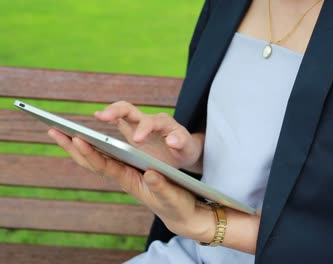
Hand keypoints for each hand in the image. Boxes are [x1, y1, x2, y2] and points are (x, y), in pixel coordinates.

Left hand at [47, 129, 214, 242]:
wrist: (178, 211)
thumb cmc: (176, 203)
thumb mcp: (172, 196)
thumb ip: (162, 186)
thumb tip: (151, 174)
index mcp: (131, 181)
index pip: (106, 166)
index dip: (91, 153)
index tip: (76, 138)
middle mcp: (123, 175)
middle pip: (93, 160)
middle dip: (72, 146)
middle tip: (53, 130)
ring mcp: (125, 171)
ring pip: (97, 157)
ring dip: (77, 145)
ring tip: (60, 131)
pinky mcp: (129, 167)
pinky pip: (105, 155)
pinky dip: (92, 146)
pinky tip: (84, 139)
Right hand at [94, 101, 203, 171]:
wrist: (184, 149)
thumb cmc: (186, 148)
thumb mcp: (189, 149)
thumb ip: (181, 142)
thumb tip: (171, 140)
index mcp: (163, 123)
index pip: (151, 122)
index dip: (143, 129)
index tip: (136, 140)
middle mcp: (148, 120)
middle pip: (129, 109)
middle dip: (116, 111)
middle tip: (102, 117)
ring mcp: (138, 124)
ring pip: (120, 113)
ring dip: (106, 113)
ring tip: (94, 117)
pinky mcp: (131, 130)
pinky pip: (117, 122)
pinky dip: (106, 120)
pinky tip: (91, 123)